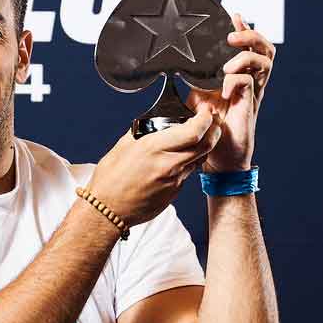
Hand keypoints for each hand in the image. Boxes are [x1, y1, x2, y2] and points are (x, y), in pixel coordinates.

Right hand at [86, 106, 221, 226]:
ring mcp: (174, 181)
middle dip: (214, 130)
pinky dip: (188, 162)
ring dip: (202, 146)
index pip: (194, 131)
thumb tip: (156, 123)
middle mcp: (168, 164)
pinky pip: (187, 173)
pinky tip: (177, 159)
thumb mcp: (124, 146)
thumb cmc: (110, 179)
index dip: (205, 119)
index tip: (205, 112)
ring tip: (196, 138)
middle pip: (206, 145)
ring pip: (199, 159)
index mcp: (154, 148)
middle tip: (212, 122)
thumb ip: (144, 133)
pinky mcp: (174, 193)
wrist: (108, 210)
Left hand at [186, 14, 276, 172]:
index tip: (233, 15)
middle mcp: (251, 82)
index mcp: (240, 76)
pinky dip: (235, 80)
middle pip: (265, 48)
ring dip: (245, 56)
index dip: (244, 28)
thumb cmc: (209, 128)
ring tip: (226, 64)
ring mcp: (253, 93)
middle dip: (250, 35)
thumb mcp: (198, 95)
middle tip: (231, 36)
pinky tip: (222, 90)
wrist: (217, 158)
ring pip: (264, 61)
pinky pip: (249, 83)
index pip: (249, 46)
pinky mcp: (250, 106)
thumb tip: (179, 62)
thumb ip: (196, 78)